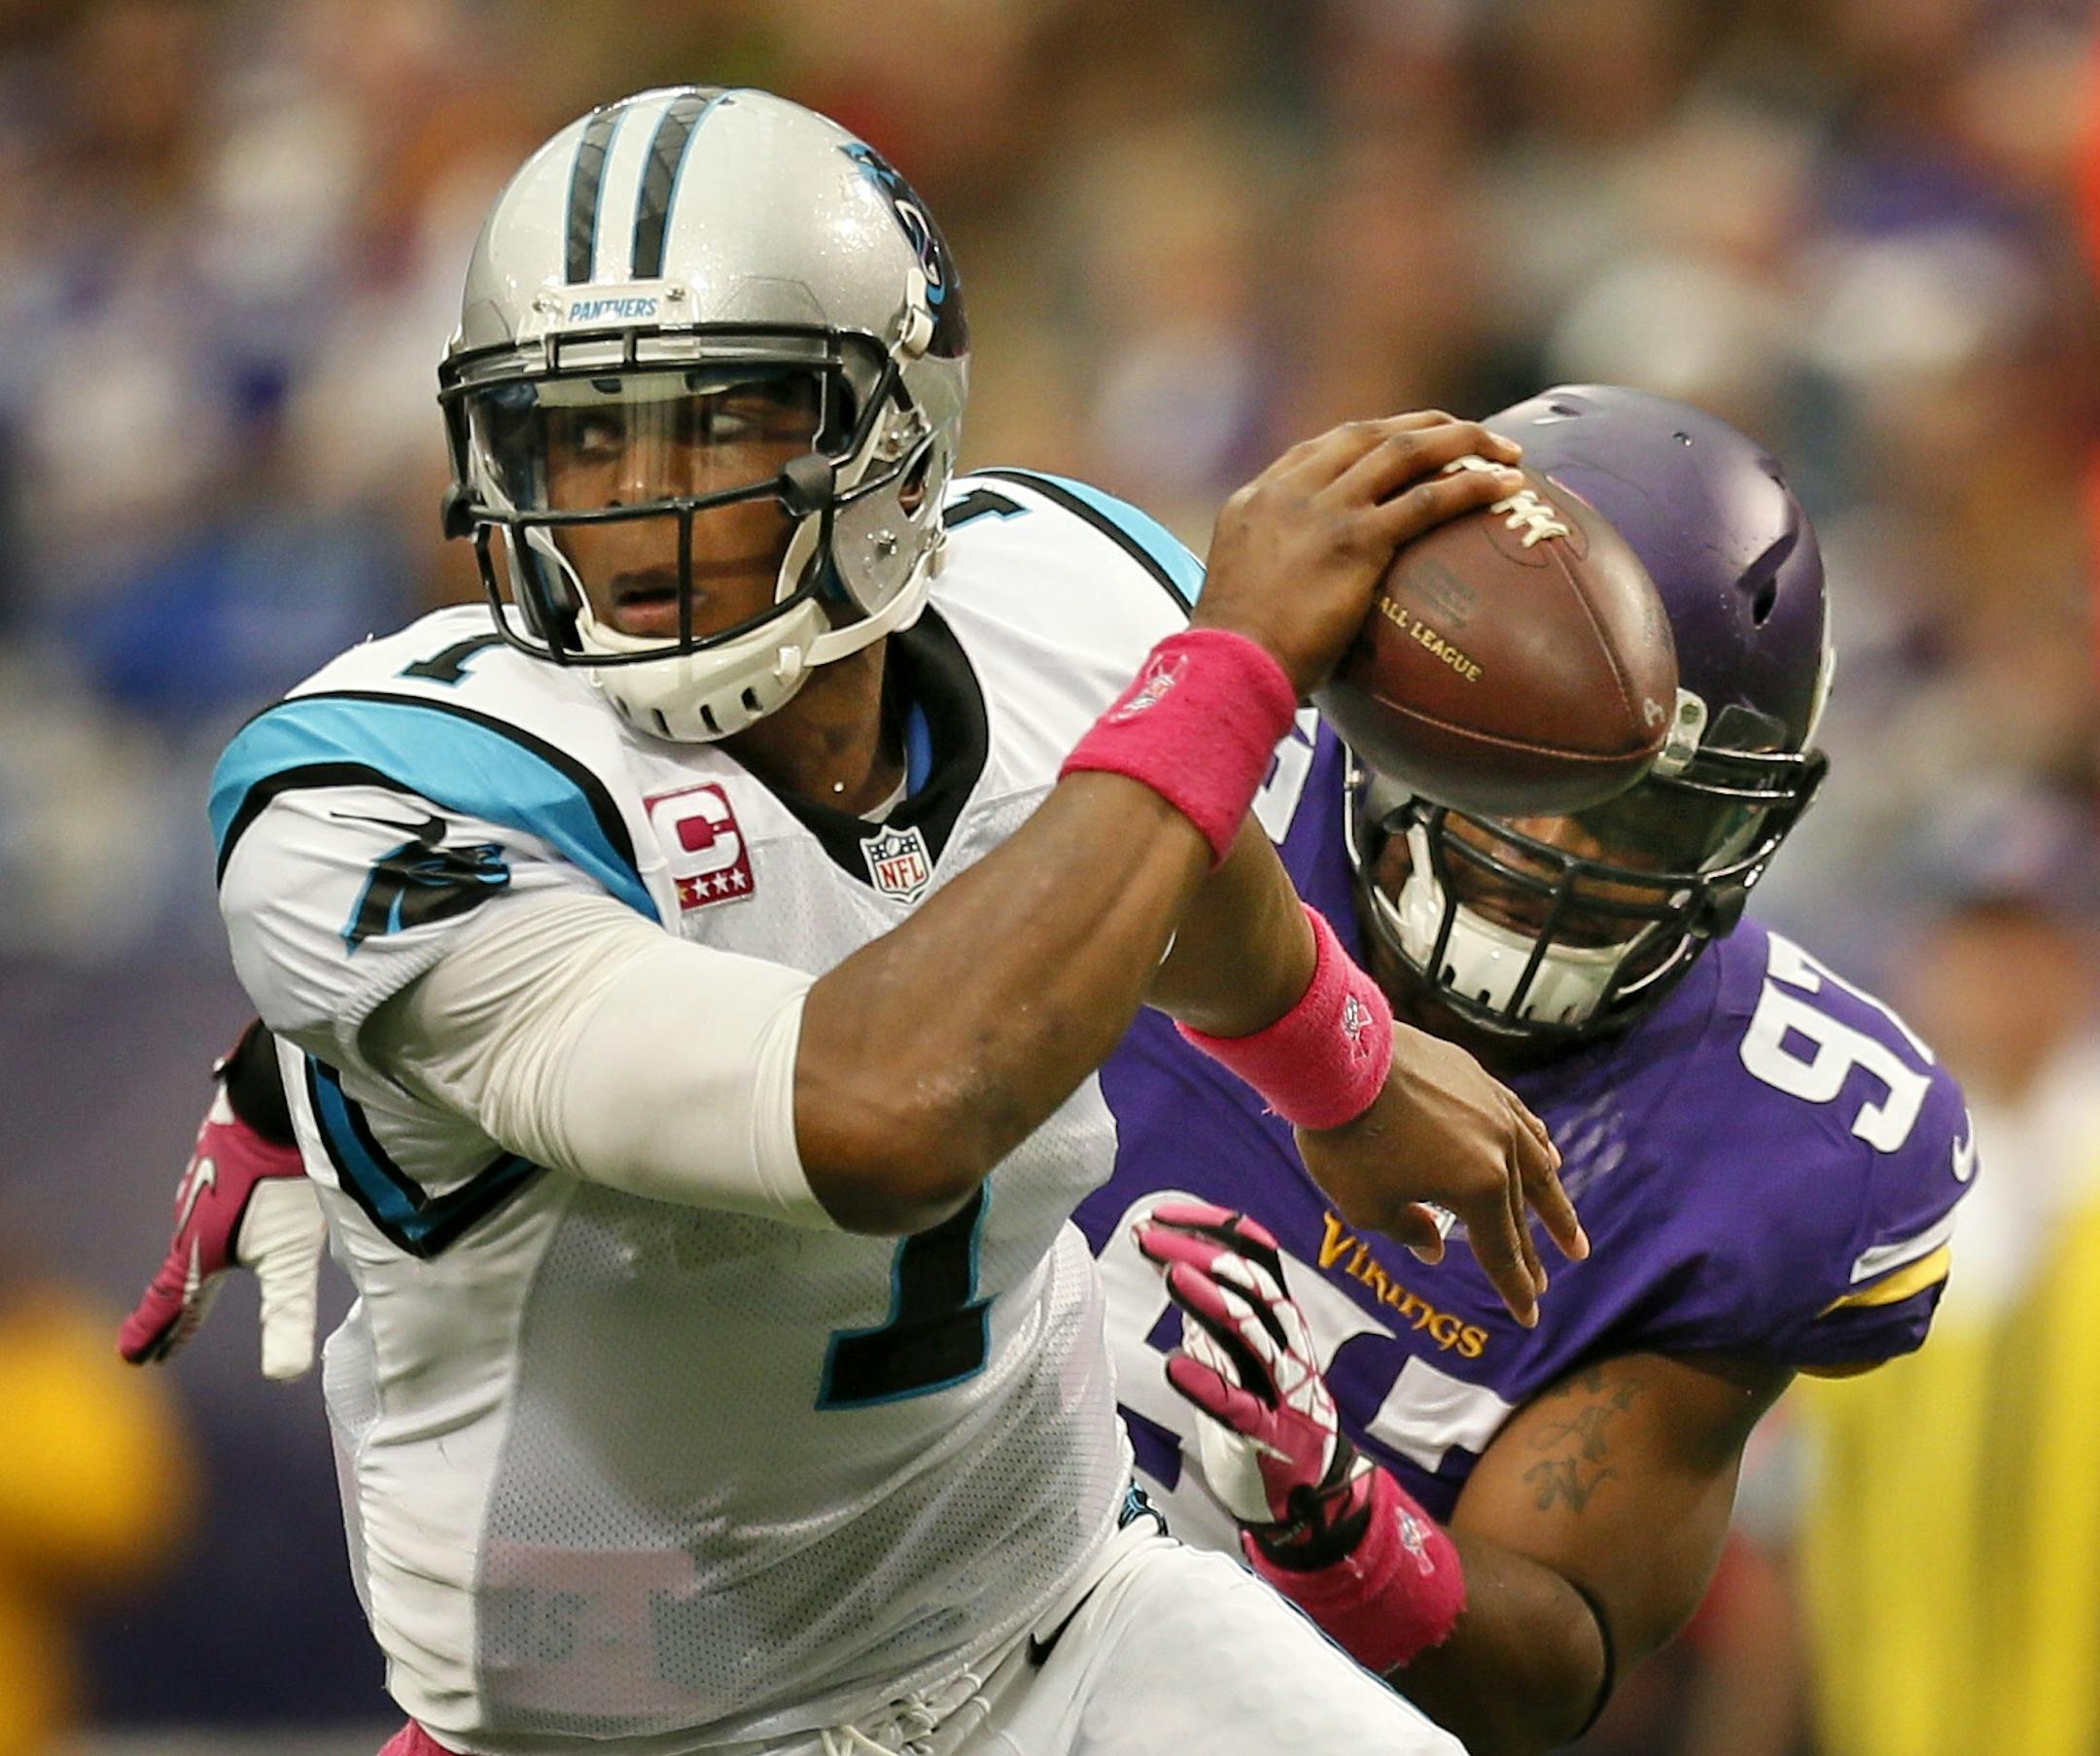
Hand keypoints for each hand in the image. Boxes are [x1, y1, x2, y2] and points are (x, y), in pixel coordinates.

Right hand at [119, 1078, 324, 1381]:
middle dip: (174, 1310)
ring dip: (191, 1268)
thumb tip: (284, 1377)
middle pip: (180, 1274)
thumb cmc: (284, 1181)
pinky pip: (209, 1203)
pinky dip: (209, 1226)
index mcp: (200, 1250)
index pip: (175, 1303)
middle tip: (164, 1341)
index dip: (160, 1332)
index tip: (136, 1358)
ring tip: (192, 1284)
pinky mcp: (222, 1158)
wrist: (277, 1100)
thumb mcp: (292, 1255)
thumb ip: (287, 1313)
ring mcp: (204, 1185)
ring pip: (193, 1236)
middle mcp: (192, 1219)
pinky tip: (223, 1216)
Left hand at [1135, 1200, 1375, 1564]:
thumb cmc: (1264, 1411)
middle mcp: (1289, 1345)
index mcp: (1281, 1319)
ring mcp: (1283, 1391)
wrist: (1311, 1495)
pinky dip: (1209, 1386)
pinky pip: (1241, 1408)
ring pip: (1255, 1335)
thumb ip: (1212, 1307)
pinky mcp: (1270, 1437)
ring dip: (1213, 1303)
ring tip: (1172, 1278)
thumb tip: (1168, 1255)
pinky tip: (1176, 1368)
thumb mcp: (1238, 1350)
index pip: (1256, 1253)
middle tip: (1149, 1236)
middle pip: (1253, 1284)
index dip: (1211, 1224)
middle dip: (1200, 1252)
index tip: (1160, 1211)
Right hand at [1193, 412, 1525, 695]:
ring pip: (1403, 452)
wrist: (1228, 665)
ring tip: (1503, 449)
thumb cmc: (1236, 656)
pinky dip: (1473, 485)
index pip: (1320, 450)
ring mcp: (1324, 511)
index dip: (1368, 440)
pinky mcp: (1356, 540)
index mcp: (1257, 499)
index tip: (1401, 444)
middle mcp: (1290, 492)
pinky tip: (1507, 483)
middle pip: (1366, 434)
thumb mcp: (1243, 596)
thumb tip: (1309, 606)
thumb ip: (1275, 577)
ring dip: (1459, 441)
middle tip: (1462, 433)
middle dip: (1421, 426)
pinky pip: (1428, 499)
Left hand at [1296, 1023, 1583, 1327]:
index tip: (1530, 1317)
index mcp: (1478, 1187)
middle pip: (1519, 1213)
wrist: (1335, 1056)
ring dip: (1554, 1205)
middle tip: (1543, 1284)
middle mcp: (1500, 1148)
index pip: (1501, 1251)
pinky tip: (1551, 1157)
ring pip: (1536, 1165)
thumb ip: (1409, 1231)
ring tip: (1572, 1237)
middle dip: (1530, 1255)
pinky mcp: (1478, 1079)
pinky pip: (1521, 1120)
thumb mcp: (1366, 1206)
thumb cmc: (1344, 1138)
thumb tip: (1437, 1246)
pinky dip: (1538, 1145)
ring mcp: (1494, 1109)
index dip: (1514, 1289)